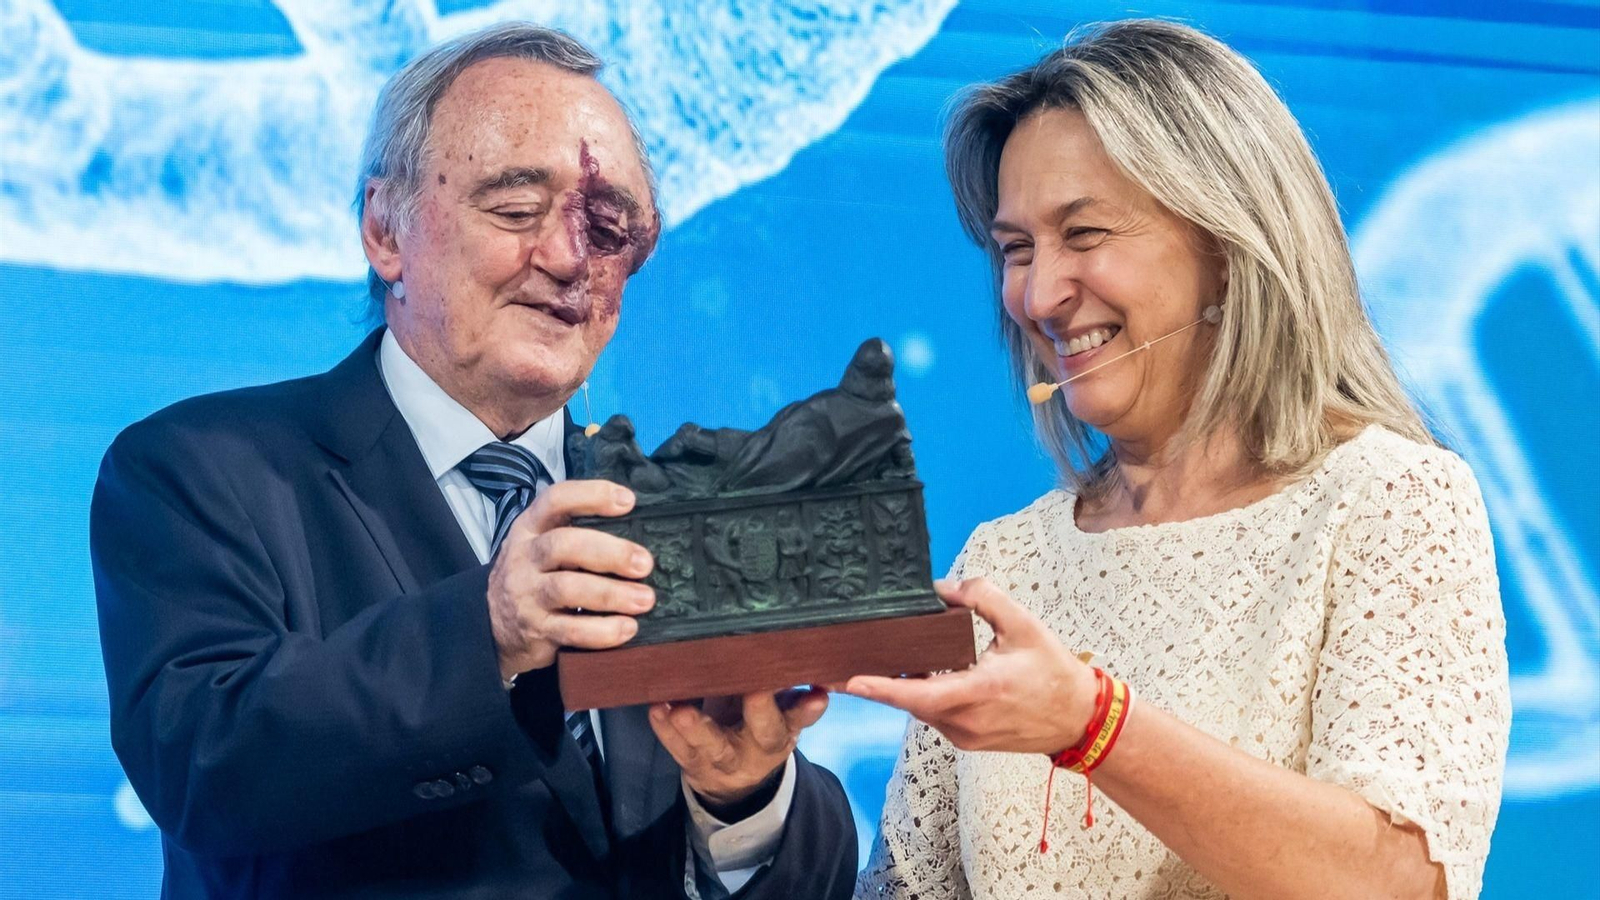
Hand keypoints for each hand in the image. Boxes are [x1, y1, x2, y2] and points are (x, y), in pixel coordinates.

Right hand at [486, 480, 654, 677]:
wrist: (492, 625)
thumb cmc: (534, 576)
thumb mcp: (542, 545)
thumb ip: (577, 533)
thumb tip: (641, 528)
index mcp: (530, 528)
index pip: (556, 500)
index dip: (592, 495)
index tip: (629, 501)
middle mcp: (525, 557)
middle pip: (564, 545)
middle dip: (610, 552)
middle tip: (645, 563)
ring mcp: (527, 594)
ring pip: (567, 588)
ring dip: (611, 594)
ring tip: (644, 599)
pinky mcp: (536, 630)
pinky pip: (570, 630)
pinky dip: (602, 631)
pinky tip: (627, 628)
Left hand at [648, 688, 828, 806]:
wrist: (734, 783)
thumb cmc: (756, 727)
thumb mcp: (778, 716)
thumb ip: (790, 694)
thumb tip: (812, 661)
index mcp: (781, 732)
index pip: (797, 718)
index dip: (807, 709)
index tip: (817, 694)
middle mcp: (755, 747)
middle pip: (761, 732)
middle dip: (760, 710)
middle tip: (757, 689)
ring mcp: (721, 757)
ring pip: (712, 745)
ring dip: (697, 727)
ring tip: (682, 709)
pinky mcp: (690, 761)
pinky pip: (676, 747)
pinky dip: (664, 729)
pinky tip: (657, 708)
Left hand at [842, 578, 1097, 752]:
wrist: (1080, 720)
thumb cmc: (1054, 673)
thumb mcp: (1024, 624)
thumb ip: (984, 598)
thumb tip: (944, 588)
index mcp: (979, 692)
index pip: (920, 694)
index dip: (883, 688)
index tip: (852, 682)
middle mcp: (967, 721)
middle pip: (911, 700)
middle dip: (882, 681)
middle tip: (852, 657)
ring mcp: (966, 735)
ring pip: (922, 709)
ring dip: (906, 687)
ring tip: (883, 660)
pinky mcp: (968, 740)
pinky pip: (935, 716)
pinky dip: (924, 696)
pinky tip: (920, 674)